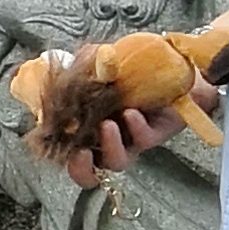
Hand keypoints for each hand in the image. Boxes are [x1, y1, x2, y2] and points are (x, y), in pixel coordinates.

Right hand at [28, 78, 220, 183]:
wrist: (175, 62)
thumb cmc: (133, 64)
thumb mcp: (100, 59)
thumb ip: (80, 66)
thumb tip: (58, 70)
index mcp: (88, 125)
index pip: (66, 149)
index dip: (59, 152)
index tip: (53, 140)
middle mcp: (107, 138)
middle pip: (89, 170)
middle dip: (80, 168)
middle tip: (80, 154)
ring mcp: (131, 139)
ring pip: (117, 161)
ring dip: (109, 147)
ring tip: (107, 125)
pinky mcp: (155, 135)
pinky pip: (143, 140)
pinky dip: (135, 128)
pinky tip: (132, 112)